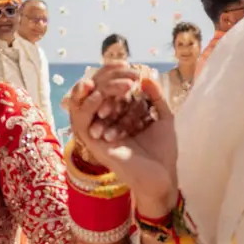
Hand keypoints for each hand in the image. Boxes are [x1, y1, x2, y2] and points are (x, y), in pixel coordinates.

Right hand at [67, 66, 178, 213]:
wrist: (162, 177)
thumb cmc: (162, 152)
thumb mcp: (162, 117)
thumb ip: (155, 96)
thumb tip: (146, 75)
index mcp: (116, 113)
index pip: (106, 85)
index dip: (113, 72)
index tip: (130, 65)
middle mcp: (102, 120)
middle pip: (92, 89)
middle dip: (108, 76)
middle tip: (129, 73)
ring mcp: (95, 131)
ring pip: (82, 100)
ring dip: (101, 87)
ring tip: (124, 86)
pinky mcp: (91, 142)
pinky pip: (80, 119)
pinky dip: (88, 104)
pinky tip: (103, 96)